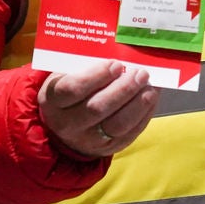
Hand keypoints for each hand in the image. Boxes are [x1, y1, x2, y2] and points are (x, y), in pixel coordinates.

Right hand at [38, 61, 158, 159]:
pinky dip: (144, 115)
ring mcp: (88, 140)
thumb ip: (86, 66)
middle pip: (97, 108)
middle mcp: (68, 124)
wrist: (63, 127)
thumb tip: (121, 54)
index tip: (115, 64)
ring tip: (149, 87)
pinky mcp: (108, 148)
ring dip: (137, 104)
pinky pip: (129, 134)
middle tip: (140, 73)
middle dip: (123, 89)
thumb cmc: (68, 91)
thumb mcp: (66, 76)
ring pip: (116, 125)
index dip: (96, 76)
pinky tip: (150, 99)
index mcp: (54, 101)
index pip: (73, 89)